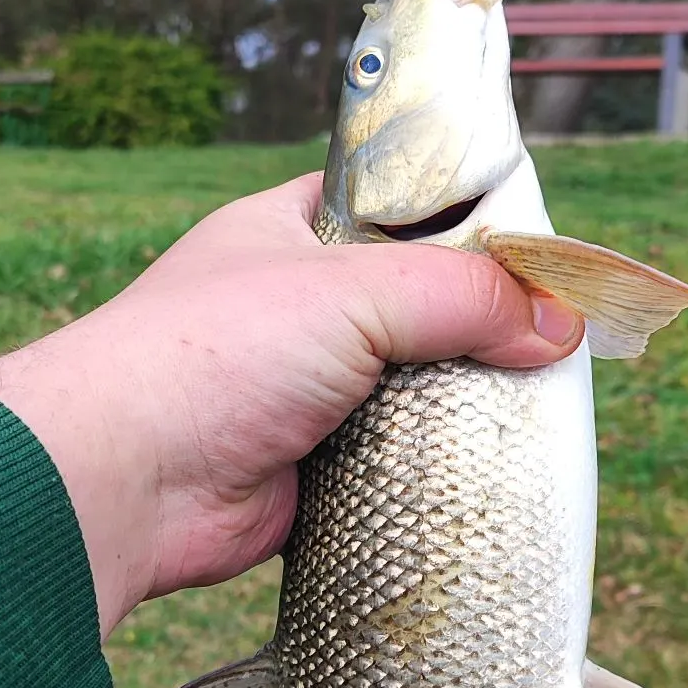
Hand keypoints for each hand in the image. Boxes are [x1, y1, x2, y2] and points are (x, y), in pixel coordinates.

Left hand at [0, 172, 582, 637]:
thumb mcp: (353, 293)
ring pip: (411, 382)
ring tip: (536, 399)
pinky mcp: (313, 464)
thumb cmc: (216, 352)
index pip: (393, 205)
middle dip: (475, 320)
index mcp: (289, 230)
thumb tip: (564, 326)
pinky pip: (396, 454)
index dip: (461, 218)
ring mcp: (304, 387)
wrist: (123, 481)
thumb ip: (464, 296)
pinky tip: (489, 460)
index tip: (535, 245)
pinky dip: (433, 460)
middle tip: (551, 334)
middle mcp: (296, 305)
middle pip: (415, 300)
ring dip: (459, 398)